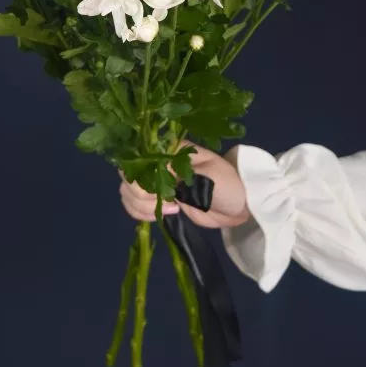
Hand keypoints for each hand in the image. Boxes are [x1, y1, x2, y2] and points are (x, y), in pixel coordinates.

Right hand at [119, 142, 250, 229]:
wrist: (238, 205)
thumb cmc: (227, 185)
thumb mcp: (208, 176)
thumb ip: (181, 176)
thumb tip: (156, 178)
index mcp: (169, 150)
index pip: (139, 157)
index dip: (140, 176)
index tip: (160, 191)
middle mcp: (157, 163)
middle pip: (128, 175)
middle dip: (140, 194)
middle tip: (170, 204)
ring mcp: (155, 181)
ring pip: (126, 191)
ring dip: (139, 205)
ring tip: (170, 210)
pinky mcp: (157, 199)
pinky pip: (134, 205)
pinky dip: (138, 213)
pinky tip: (159, 216)